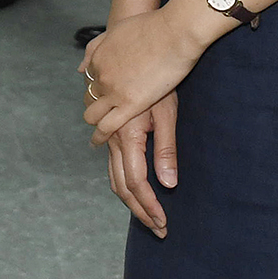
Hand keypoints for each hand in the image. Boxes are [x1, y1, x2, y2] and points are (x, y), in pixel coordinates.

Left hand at [80, 3, 209, 142]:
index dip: (97, 89)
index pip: (89, 80)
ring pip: (93, 115)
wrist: (173, 32)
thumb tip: (82, 67)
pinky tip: (101, 142)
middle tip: (101, 116)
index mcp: (98, 58)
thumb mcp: (116, 31)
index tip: (102, 96)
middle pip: (89, 98)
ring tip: (98, 134)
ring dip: (95, 123)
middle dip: (93, 107)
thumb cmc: (151, 27)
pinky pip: (107, 126)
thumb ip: (97, 48)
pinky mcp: (129, 104)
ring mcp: (113, 91)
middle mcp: (101, 75)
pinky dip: (101, 136)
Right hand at [101, 90, 177, 237]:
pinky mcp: (110, 130)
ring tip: (148, 215)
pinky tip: (134, 190)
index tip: (163, 223)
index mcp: (127, 135)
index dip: (149, 206)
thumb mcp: (167, 112)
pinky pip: (112, 164)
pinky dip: (122, 183)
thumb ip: (166, 149)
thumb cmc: (159, 78)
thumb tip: (168, 184)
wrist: (137, 50)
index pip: (136, 183)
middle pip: (122, 185)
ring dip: (130, 200)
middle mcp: (112, 138)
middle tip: (158, 229)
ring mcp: (108, 135)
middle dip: (140, 210)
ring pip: (114, 177)